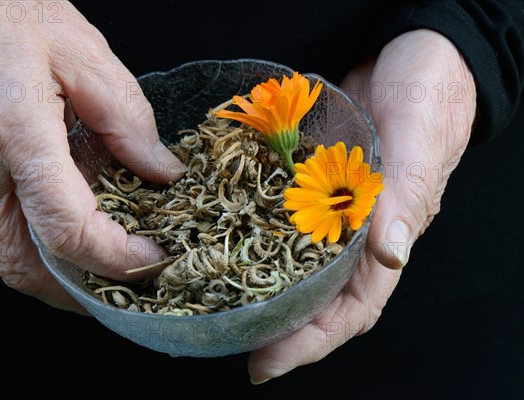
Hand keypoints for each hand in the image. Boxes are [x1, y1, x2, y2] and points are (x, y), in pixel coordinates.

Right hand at [0, 1, 184, 313]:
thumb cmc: (14, 15)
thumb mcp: (88, 56)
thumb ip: (129, 122)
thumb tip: (162, 173)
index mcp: (17, 131)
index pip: (65, 229)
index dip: (115, 258)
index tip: (151, 257)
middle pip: (25, 266)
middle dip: (81, 290)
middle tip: (128, 284)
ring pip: (10, 249)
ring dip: (62, 263)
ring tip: (107, 246)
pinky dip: (39, 226)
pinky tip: (69, 199)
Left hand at [248, 29, 476, 381]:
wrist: (410, 58)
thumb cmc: (427, 99)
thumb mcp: (418, 146)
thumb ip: (404, 201)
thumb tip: (390, 259)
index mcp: (387, 237)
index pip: (351, 308)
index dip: (311, 342)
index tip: (267, 364)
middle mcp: (356, 233)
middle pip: (318, 297)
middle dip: (280, 327)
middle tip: (233, 343)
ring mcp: (331, 209)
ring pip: (297, 262)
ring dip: (266, 289)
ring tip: (223, 307)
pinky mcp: (312, 183)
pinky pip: (283, 219)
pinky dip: (258, 235)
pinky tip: (228, 241)